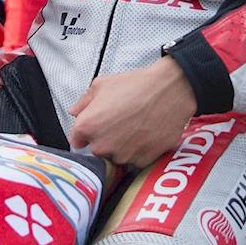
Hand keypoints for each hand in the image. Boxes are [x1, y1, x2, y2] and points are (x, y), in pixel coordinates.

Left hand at [69, 56, 197, 167]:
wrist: (169, 91)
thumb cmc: (137, 85)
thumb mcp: (102, 84)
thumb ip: (84, 101)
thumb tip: (75, 111)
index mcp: (87, 126)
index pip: (77, 140)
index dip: (87, 132)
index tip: (97, 127)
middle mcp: (102, 145)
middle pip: (97, 150)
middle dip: (105, 139)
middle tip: (120, 122)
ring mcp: (122, 155)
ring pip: (117, 156)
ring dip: (122, 146)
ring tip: (135, 126)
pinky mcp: (142, 160)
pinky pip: (135, 160)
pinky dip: (139, 151)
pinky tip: (145, 133)